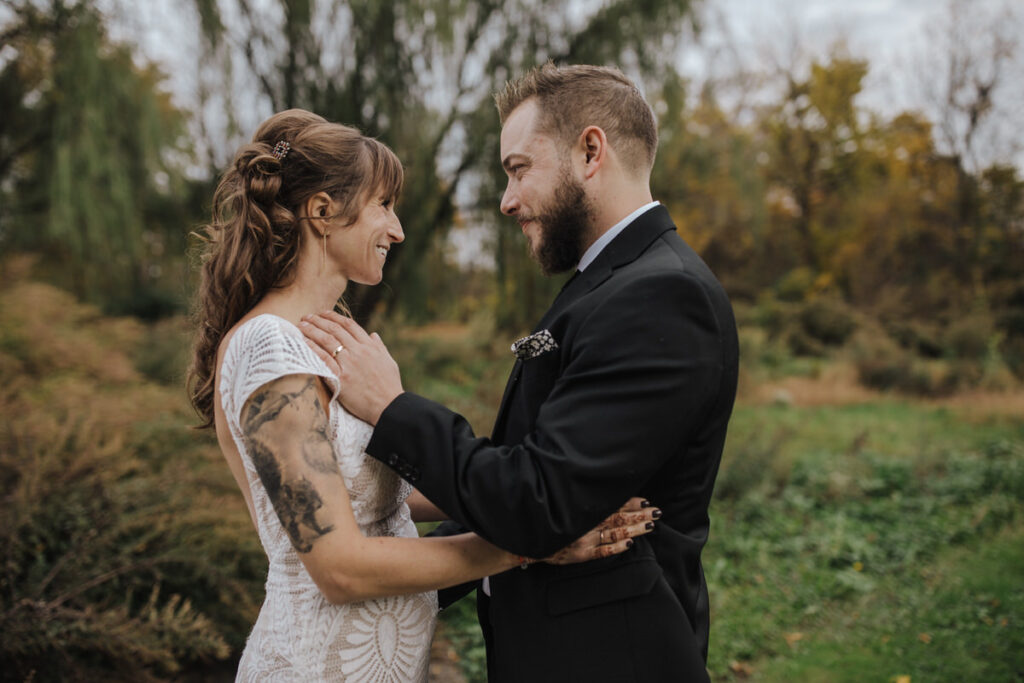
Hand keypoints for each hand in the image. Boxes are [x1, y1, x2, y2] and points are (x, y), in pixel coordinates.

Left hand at [300, 311, 402, 424]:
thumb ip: (380, 347)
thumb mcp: (389, 361)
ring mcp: (349, 364)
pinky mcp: (341, 378)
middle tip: (307, 316)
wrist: (389, 406)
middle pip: (335, 330)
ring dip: (312, 330)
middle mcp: (359, 351)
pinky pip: (324, 359)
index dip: (335, 317)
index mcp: (370, 346)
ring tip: (301, 324)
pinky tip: (303, 342)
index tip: (324, 313)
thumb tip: (373, 335)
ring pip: (327, 340)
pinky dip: (313, 348)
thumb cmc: (390, 386)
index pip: (350, 325)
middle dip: (319, 320)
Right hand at [541, 497, 658, 564]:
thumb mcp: (562, 502)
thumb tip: (603, 493)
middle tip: (656, 512)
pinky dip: (617, 547)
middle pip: (618, 518)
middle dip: (639, 515)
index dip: (630, 503)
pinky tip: (630, 544)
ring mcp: (585, 540)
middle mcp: (586, 523)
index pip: (612, 504)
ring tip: (650, 525)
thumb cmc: (546, 517)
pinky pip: (603, 552)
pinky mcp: (581, 555)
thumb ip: (582, 500)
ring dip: (634, 529)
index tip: (646, 500)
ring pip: (615, 533)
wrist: (528, 537)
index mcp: (583, 509)